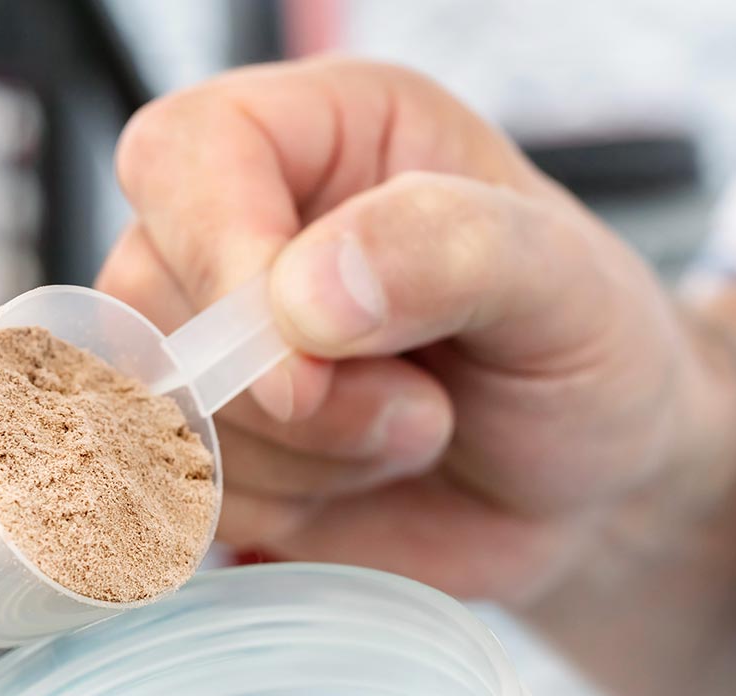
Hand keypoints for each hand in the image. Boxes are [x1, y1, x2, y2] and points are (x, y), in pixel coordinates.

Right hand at [96, 57, 732, 607]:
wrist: (585, 495)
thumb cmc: (586, 362)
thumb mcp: (564, 284)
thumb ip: (447, 250)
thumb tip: (303, 295)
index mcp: (325, 140)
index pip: (185, 157)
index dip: (220, 252)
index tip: (305, 357)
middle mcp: (252, 236)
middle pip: (150, 302)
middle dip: (289, 396)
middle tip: (418, 412)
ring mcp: (223, 355)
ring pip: (164, 415)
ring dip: (302, 462)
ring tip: (409, 438)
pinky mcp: (220, 455)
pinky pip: (184, 496)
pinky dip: (278, 514)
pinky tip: (359, 484)